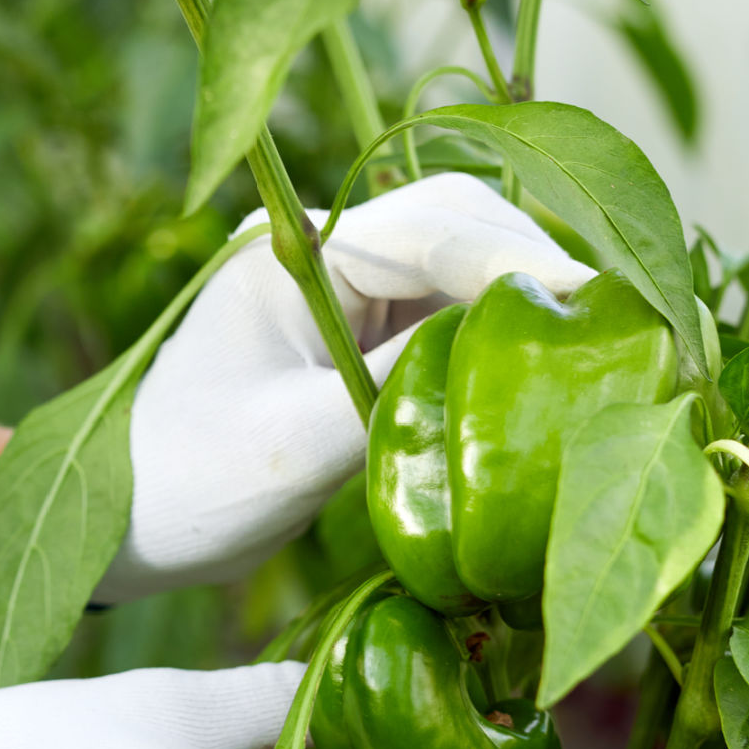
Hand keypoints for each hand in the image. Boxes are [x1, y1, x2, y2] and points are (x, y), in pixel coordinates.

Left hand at [96, 174, 592, 600]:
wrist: (137, 526)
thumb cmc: (190, 486)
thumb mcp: (296, 443)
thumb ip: (399, 390)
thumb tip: (510, 352)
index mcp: (293, 255)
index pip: (433, 230)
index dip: (522, 260)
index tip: (600, 300)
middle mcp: (323, 253)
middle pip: (459, 223)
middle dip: (534, 263)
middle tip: (611, 319)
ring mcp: (345, 293)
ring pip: (460, 267)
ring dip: (523, 295)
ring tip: (591, 339)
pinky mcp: (360, 336)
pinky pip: (446, 317)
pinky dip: (495, 336)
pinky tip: (535, 367)